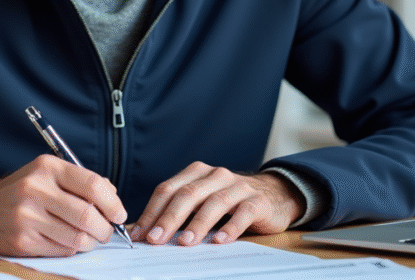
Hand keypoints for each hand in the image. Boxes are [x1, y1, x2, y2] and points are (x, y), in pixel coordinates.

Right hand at [0, 155, 128, 256]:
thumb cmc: (21, 191)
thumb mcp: (47, 173)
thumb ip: (80, 181)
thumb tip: (113, 197)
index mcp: (48, 168)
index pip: (93, 185)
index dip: (113, 203)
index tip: (119, 214)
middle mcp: (36, 189)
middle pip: (88, 215)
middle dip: (105, 228)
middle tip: (107, 231)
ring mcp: (28, 217)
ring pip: (78, 238)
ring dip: (91, 242)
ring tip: (89, 238)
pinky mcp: (23, 241)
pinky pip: (62, 250)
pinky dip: (72, 249)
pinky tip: (68, 241)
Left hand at [130, 162, 305, 245]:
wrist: (274, 195)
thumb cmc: (229, 202)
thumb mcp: (201, 201)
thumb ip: (176, 211)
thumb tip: (143, 231)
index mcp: (196, 173)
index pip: (168, 190)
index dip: (152, 212)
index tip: (140, 234)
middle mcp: (215, 175)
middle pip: (187, 195)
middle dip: (169, 218)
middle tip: (155, 239)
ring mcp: (238, 186)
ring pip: (214, 202)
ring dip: (197, 224)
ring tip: (185, 242)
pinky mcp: (258, 200)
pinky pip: (243, 212)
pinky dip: (231, 227)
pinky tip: (220, 241)